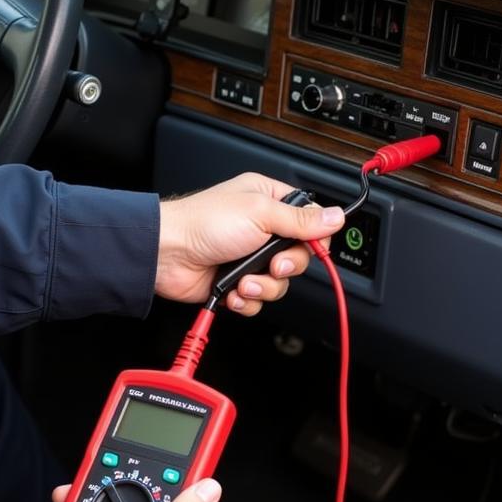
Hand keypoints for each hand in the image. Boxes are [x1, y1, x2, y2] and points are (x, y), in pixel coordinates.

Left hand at [156, 173, 344, 315]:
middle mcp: (260, 229)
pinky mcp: (235, 282)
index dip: (316, 238)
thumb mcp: (260, 213)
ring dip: (264, 287)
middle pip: (298, 256)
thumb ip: (300, 220)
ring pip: (279, 283)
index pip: (310, 221)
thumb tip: (335, 216)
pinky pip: (257, 299)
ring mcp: (247, 257)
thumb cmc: (202, 223)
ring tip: (245, 281)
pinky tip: (233, 291)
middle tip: (272, 264)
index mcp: (268, 201)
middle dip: (286, 267)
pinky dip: (247, 300)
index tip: (314, 247)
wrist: (166, 254)